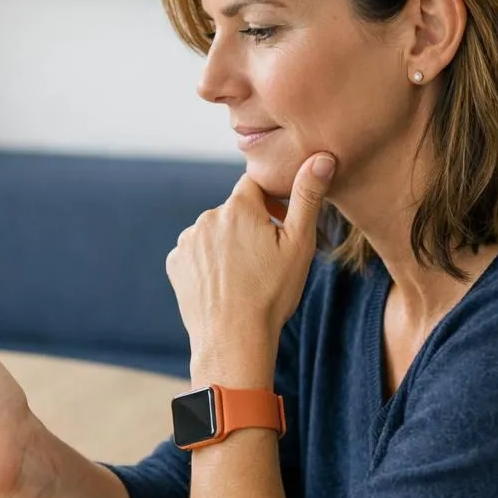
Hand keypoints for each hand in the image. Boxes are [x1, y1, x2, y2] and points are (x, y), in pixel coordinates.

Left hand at [165, 153, 334, 383]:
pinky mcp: (176, 263)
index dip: (272, 201)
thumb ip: (307, 196)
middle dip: (251, 225)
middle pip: (235, 211)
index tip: (282, 224)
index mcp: (238, 206)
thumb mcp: (299, 245)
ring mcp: (187, 241)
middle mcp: (207, 217)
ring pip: (215, 232)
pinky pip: (196, 253)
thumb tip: (321, 157)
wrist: (233, 340)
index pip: (256, 185)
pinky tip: (225, 284)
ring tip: (246, 275)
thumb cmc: (271, 294)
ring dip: (229, 244)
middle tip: (267, 258)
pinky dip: (209, 262)